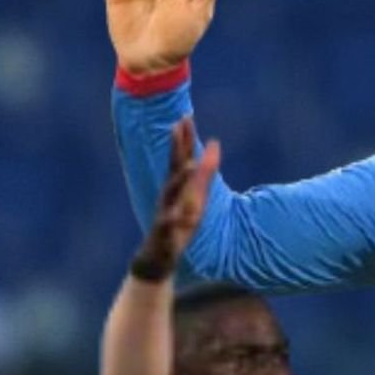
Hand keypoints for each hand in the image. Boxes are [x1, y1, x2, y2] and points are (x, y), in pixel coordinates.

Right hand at [133, 118, 220, 277]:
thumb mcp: (197, 196)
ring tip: (190, 165)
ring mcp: (165, 212)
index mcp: (176, 187)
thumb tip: (215, 143)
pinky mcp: (165, 233)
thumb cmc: (179, 224)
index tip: (186, 116)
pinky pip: (169, 225)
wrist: (159, 258)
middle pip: (173, 168)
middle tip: (177, 126)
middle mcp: (168, 196)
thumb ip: (205, 172)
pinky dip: (175, 219)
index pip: (180, 159)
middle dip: (176, 148)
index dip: (184, 139)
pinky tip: (182, 214)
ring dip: (180, 179)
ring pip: (171, 194)